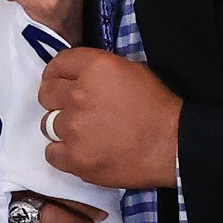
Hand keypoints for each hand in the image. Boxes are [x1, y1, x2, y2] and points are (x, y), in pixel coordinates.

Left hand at [38, 47, 182, 189]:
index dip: (55, 74)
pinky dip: (64, 153)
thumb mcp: (131, 71)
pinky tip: (81, 151)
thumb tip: (75, 77)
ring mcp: (74, 128)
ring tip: (85, 133)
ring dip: (63, 128)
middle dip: (58, 100)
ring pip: (48, 125)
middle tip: (75, 110)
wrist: (175, 145)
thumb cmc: (158, 107)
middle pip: (47, 95)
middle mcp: (78, 95)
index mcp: (95, 68)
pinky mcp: (75, 158)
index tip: (58, 82)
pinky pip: (52, 153)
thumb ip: (97, 71)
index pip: (58, 64)